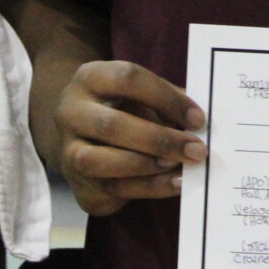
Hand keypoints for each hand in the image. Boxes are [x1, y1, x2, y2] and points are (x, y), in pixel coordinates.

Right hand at [52, 59, 207, 216]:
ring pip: (98, 161)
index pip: (127, 79)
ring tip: (178, 166)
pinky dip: (147, 188)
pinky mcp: (77, 183)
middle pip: (111, 125)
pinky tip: (173, 183)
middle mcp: (71, 112)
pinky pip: (109, 190)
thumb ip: (168, 101)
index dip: (166, 98)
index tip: (198, 119)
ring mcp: (68, 150)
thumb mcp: (142, 94)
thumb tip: (200, 121)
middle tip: (196, 150)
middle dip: (160, 140)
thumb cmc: (124, 109)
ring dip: (145, 166)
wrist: (84, 136)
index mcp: (90, 78)